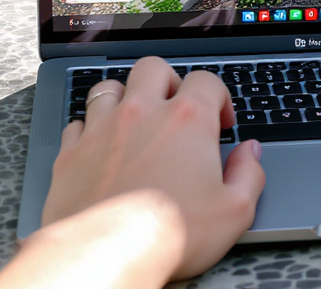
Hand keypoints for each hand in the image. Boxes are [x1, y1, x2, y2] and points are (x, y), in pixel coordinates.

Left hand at [40, 56, 264, 279]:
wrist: (106, 253)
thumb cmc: (170, 234)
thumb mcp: (234, 211)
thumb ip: (248, 174)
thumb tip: (249, 154)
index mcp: (187, 120)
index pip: (207, 80)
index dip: (219, 98)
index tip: (220, 122)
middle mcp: (142, 112)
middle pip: (154, 68)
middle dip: (168, 81)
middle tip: (175, 109)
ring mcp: (101, 128)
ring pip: (109, 87)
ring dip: (124, 97)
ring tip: (134, 120)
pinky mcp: (71, 151)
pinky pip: (77, 122)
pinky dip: (90, 128)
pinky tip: (100, 146)